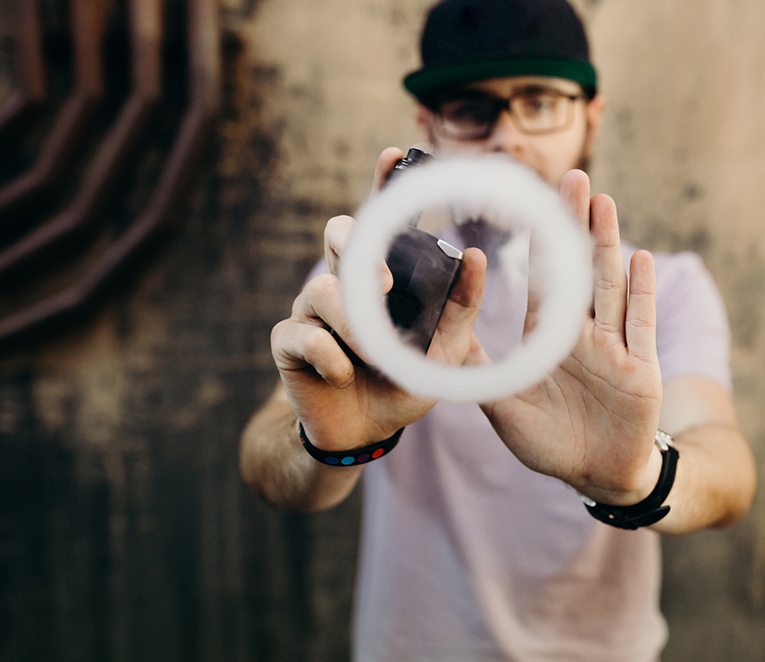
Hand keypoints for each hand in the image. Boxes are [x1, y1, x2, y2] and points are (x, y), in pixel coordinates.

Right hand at [271, 149, 487, 450]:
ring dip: (353, 322)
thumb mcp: (444, 352)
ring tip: (375, 354)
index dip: (382, 185)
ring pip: (320, 289)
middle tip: (385, 284)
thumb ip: (460, 311)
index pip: (378, 221)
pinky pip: (303, 335)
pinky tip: (345, 374)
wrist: (365, 432)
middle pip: (337, 234)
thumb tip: (475, 256)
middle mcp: (343, 282)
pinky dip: (330, 355)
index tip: (396, 156)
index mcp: (380, 276)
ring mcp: (311, 310)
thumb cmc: (404, 382)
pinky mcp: (289, 343)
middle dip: (359, 250)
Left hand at [477, 170, 663, 504]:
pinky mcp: (640, 369)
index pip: (545, 280)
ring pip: (610, 286)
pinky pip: (641, 325)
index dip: (540, 243)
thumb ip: (478, 373)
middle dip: (577, 225)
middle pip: (581, 269)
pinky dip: (641, 293)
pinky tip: (641, 258)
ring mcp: (615, 348)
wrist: (596, 477)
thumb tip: (437, 343)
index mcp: (551, 338)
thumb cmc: (551, 442)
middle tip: (573, 178)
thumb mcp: (504, 406)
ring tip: (602, 202)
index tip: (532, 202)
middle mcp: (584, 334)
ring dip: (607, 245)